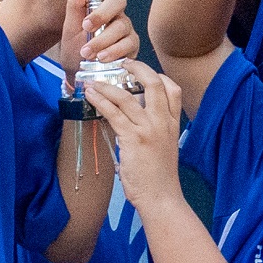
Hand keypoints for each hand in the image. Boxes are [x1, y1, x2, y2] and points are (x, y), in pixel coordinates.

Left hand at [64, 0, 137, 68]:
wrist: (77, 73)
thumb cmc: (74, 47)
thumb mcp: (69, 26)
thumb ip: (75, 4)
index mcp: (101, 2)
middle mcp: (116, 12)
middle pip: (119, 0)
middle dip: (102, 13)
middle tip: (87, 26)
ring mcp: (126, 29)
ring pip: (122, 25)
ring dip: (103, 39)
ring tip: (87, 52)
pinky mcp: (132, 46)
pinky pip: (128, 44)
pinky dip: (114, 51)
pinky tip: (102, 58)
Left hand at [84, 63, 185, 211]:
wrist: (161, 198)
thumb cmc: (159, 178)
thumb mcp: (162, 148)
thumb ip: (151, 130)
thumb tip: (129, 119)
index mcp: (173, 124)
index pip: (172, 89)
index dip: (158, 76)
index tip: (142, 72)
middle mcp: (163, 122)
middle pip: (154, 83)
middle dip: (136, 68)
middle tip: (122, 65)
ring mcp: (149, 129)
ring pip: (126, 96)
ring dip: (106, 86)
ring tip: (93, 82)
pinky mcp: (133, 138)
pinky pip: (113, 112)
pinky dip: (99, 101)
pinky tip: (90, 96)